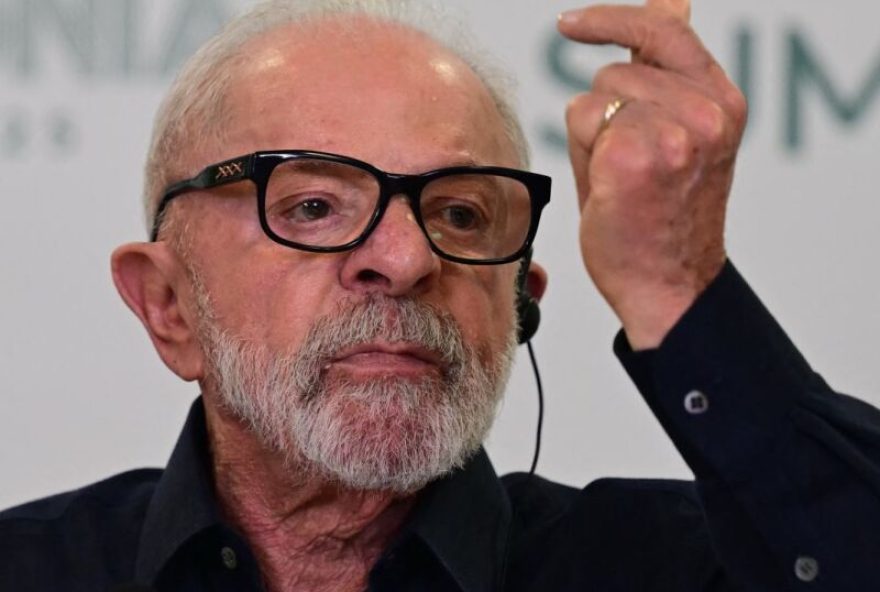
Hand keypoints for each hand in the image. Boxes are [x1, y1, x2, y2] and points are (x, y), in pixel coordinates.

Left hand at [558, 0, 746, 348]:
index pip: (664, 30)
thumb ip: (665, 71)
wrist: (668, 286)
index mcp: (723, 102)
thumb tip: (671, 0)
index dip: (613, 21)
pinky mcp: (639, 154)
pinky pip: (582, 122)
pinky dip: (583, 155)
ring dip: (594, 138)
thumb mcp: (679, 133)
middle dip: (604, 116)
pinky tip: (612, 190)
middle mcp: (708, 112)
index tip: (570, 25)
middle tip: (628, 168)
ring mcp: (677, 132)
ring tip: (622, 180)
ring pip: (594, 98)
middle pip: (614, 73)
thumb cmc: (664, 217)